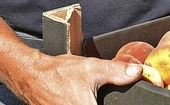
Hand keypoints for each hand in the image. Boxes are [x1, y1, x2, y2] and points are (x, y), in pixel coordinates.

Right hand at [16, 53, 142, 104]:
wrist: (33, 76)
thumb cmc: (59, 73)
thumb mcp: (91, 68)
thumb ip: (116, 71)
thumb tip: (136, 71)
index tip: (106, 100)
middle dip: (102, 102)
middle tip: (92, 94)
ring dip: (90, 102)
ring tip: (84, 95)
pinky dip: (79, 103)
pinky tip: (78, 97)